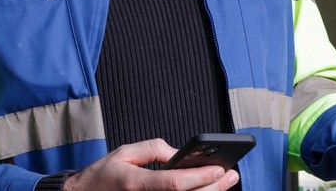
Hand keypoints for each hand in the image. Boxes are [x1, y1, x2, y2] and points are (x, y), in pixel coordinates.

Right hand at [61, 138, 239, 190]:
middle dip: (214, 187)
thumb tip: (179, 154)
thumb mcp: (125, 152)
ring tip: (225, 183)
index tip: (219, 168)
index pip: (175, 183)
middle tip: (231, 175)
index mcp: (136, 183)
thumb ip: (154, 149)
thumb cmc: (104, 176)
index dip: (200, 176)